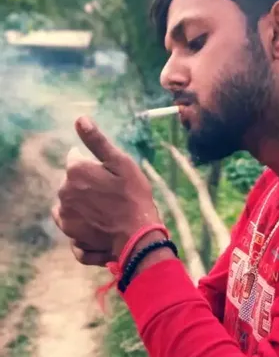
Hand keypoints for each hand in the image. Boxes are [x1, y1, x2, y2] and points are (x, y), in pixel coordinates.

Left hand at [52, 116, 159, 262]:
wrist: (136, 237)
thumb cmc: (133, 197)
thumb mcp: (121, 164)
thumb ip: (97, 141)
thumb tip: (79, 118)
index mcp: (76, 170)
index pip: (75, 158)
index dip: (94, 164)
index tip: (110, 175)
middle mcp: (64, 190)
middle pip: (72, 180)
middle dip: (87, 183)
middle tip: (111, 194)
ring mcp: (64, 212)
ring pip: (71, 200)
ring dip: (83, 201)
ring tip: (106, 210)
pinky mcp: (69, 231)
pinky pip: (70, 219)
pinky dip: (80, 219)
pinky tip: (98, 222)